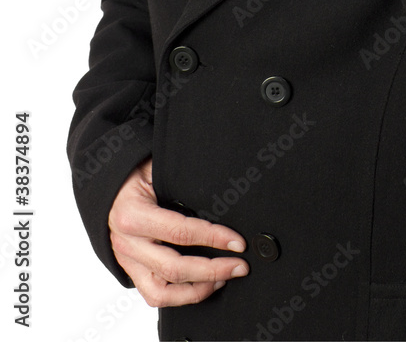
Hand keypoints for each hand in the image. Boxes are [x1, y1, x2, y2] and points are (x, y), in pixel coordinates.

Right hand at [108, 157, 248, 307]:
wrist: (107, 187)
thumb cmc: (133, 174)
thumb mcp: (155, 168)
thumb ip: (182, 182)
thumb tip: (218, 192)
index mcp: (133, 215)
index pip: (180, 232)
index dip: (213, 238)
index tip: (237, 241)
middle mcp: (128, 243)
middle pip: (174, 268)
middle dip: (213, 270)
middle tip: (239, 265)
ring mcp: (127, 260)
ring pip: (162, 292)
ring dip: (197, 289)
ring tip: (223, 278)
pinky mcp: (131, 270)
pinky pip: (154, 294)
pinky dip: (180, 296)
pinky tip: (203, 285)